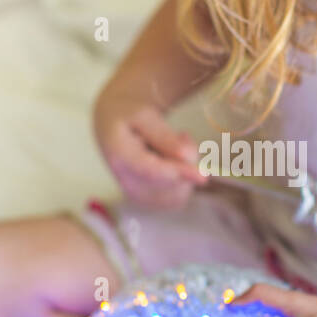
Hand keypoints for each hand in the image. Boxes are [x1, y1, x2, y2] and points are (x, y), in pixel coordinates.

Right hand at [96, 99, 210, 209]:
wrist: (113, 125)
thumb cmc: (129, 115)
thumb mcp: (145, 115)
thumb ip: (165, 136)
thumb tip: (187, 158)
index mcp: (119, 155)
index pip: (151, 171)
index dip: (178, 174)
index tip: (203, 176)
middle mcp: (125, 182)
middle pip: (170, 185)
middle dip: (185, 163)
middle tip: (181, 136)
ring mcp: (136, 195)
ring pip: (178, 194)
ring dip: (185, 171)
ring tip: (173, 146)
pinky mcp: (148, 201)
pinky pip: (178, 198)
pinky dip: (183, 181)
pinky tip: (173, 162)